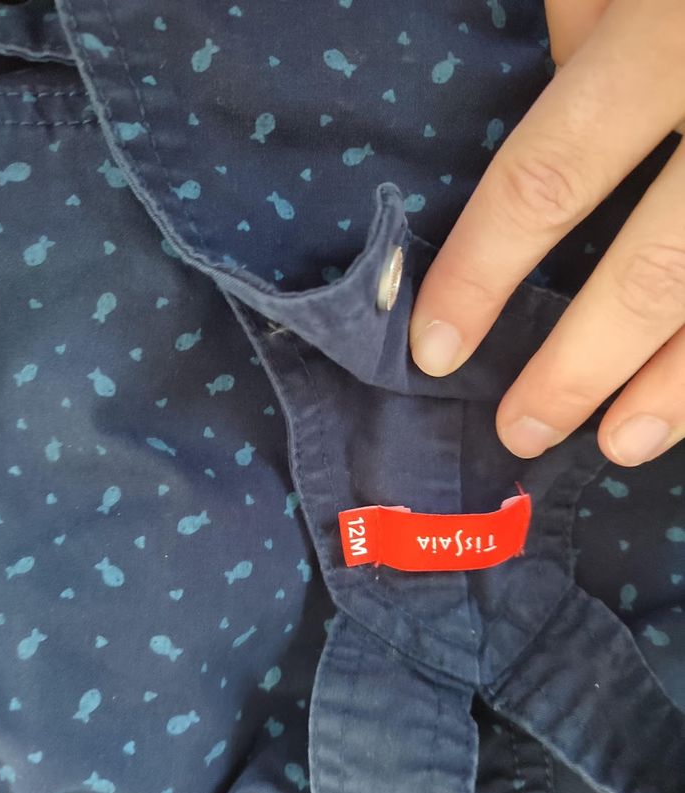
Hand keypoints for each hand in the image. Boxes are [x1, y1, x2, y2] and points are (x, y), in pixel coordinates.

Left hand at [408, 0, 684, 466]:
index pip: (550, 180)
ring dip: (679, 386)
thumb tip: (559, 83)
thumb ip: (590, 13)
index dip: (486, 273)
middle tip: (519, 431)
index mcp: (668, 34)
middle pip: (653, 271)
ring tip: (621, 444)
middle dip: (579, 366)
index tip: (437, 346)